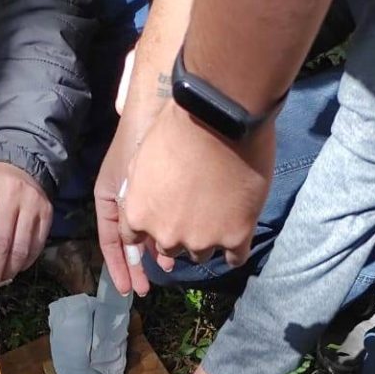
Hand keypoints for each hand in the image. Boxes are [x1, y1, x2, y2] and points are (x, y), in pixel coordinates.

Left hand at [0, 163, 51, 283]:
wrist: (18, 169)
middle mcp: (10, 193)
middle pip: (0, 241)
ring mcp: (31, 203)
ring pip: (20, 248)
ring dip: (10, 269)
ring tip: (2, 277)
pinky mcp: (47, 213)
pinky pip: (36, 246)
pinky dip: (25, 262)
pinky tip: (15, 266)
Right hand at [96, 112, 162, 296]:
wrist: (163, 102)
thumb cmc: (140, 140)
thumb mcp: (127, 182)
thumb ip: (129, 217)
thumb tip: (142, 248)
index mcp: (109, 197)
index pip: (111, 241)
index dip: (119, 267)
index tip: (126, 289)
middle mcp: (125, 197)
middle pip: (130, 240)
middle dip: (139, 265)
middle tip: (147, 288)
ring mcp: (143, 191)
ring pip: (149, 229)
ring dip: (157, 250)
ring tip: (168, 267)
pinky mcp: (161, 185)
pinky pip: (163, 217)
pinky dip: (170, 231)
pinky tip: (181, 243)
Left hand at [122, 103, 274, 269]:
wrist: (220, 115)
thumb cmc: (178, 125)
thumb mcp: (143, 157)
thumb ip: (141, 187)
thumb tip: (146, 198)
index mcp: (139, 215)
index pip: (135, 237)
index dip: (151, 225)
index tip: (162, 215)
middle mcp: (167, 235)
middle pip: (170, 247)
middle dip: (179, 231)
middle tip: (195, 208)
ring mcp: (202, 240)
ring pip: (201, 253)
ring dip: (208, 237)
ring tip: (221, 212)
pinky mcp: (235, 238)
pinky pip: (236, 257)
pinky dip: (236, 248)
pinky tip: (238, 231)